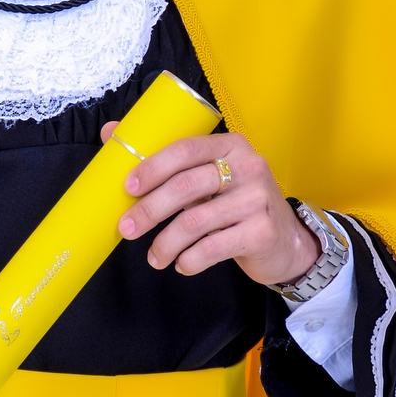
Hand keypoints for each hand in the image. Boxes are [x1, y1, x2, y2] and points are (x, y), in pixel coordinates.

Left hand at [101, 124, 320, 286]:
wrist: (285, 241)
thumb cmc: (234, 204)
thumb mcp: (208, 176)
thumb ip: (166, 159)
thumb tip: (109, 132)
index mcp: (231, 145)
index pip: (185, 149)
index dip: (152, 166)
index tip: (127, 188)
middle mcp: (249, 167)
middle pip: (186, 186)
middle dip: (149, 210)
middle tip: (127, 228)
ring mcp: (258, 200)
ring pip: (195, 221)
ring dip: (165, 243)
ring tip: (155, 257)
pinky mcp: (262, 232)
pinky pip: (212, 248)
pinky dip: (189, 260)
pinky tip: (181, 264)